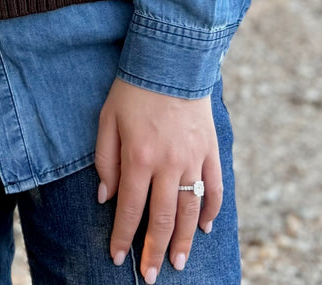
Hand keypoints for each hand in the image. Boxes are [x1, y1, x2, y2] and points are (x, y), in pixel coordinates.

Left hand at [94, 79, 221, 278]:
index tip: (118, 257)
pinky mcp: (210, 149)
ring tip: (178, 263)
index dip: (124, 237)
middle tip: (150, 276)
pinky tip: (205, 228)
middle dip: (154, 251)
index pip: (130, 209)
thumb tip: (106, 198)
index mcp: (139, 156)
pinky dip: (211, 211)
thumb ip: (105, 160)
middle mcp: (168, 163)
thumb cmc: (133, 88)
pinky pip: (215, 188)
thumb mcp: (107, 118)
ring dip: (184, 241)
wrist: (171, 58)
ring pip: (191, 210)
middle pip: (163, 218)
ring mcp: (193, 158)